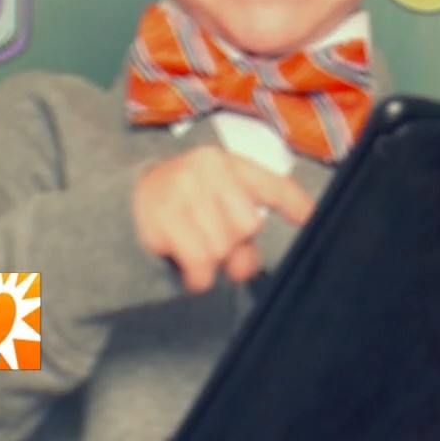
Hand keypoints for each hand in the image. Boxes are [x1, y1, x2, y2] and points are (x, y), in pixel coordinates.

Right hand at [131, 146, 315, 292]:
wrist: (125, 195)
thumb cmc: (186, 201)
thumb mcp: (218, 198)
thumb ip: (244, 225)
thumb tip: (246, 262)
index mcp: (230, 163)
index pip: (273, 186)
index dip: (298, 204)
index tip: (313, 219)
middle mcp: (207, 170)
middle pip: (249, 227)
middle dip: (236, 244)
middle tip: (214, 238)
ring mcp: (182, 192)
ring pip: (223, 248)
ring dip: (214, 260)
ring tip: (195, 245)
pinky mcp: (161, 220)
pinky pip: (200, 265)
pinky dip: (199, 277)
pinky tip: (190, 268)